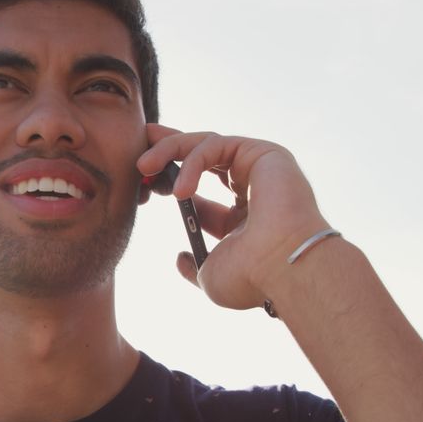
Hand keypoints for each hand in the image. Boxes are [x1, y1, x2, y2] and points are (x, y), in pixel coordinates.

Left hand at [137, 123, 330, 308]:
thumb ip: (193, 265)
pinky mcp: (264, 153)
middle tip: (139, 143)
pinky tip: (180, 191)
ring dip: (169, 149)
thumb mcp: (210, 274)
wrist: (282, 270)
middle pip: (203, 154)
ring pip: (206, 143)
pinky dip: (192, 162)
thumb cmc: (252, 278)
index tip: (142, 182)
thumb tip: (180, 257)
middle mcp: (252, 187)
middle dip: (167, 147)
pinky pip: (216, 145)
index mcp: (242, 215)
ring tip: (143, 167)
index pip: (199, 189)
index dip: (169, 181)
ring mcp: (260, 168)